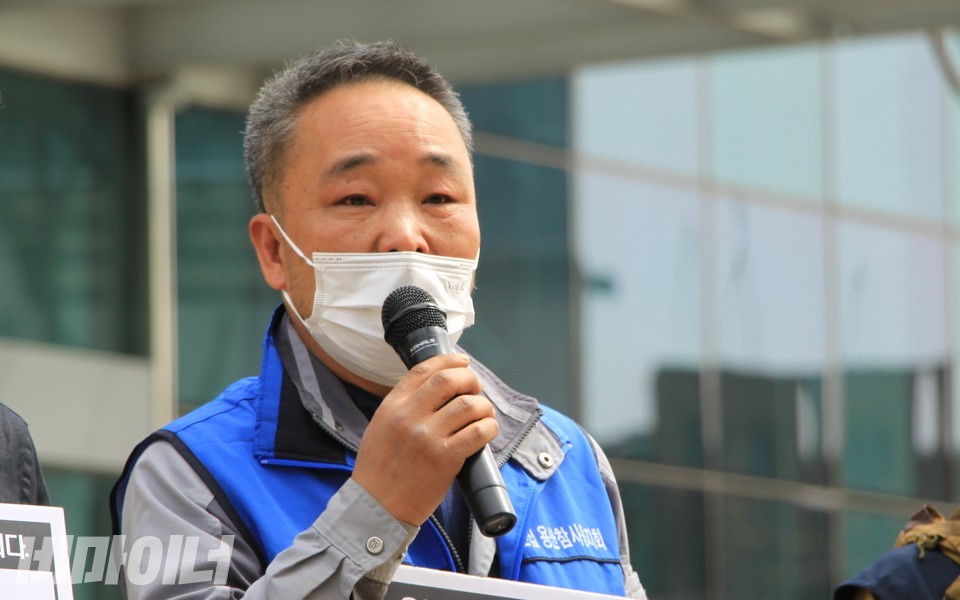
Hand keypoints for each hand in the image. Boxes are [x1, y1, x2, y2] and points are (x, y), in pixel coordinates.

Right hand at [351, 354, 498, 525]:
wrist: (377, 506)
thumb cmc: (379, 469)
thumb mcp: (381, 426)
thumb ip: (404, 406)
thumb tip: (436, 389)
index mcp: (393, 406)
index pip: (424, 370)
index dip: (449, 360)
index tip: (463, 363)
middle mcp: (410, 417)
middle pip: (450, 381)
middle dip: (470, 380)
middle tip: (476, 389)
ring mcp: (428, 437)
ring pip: (469, 405)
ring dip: (483, 406)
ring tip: (484, 414)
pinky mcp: (445, 458)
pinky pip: (478, 432)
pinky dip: (489, 427)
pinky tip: (487, 431)